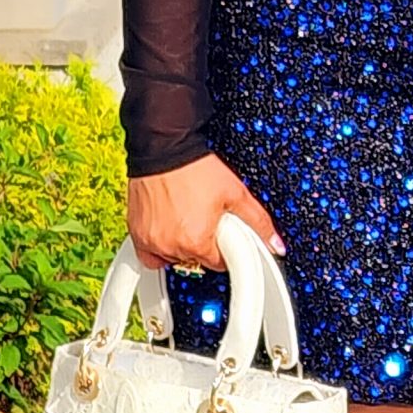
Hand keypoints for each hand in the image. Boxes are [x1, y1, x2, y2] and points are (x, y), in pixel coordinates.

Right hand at [126, 153, 284, 272]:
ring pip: (173, 257)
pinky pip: (150, 254)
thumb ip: (258, 222)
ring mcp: (151, 241)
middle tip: (205, 218)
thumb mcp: (236, 193)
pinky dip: (160, 245)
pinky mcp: (136, 233)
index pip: (219, 264)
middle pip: (196, 260)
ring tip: (188, 217)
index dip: (225, 246)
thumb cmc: (196, 168)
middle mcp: (171, 246)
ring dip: (182, 244)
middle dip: (204, 243)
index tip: (223, 232)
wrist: (165, 149)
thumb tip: (275, 243)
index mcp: (197, 242)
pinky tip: (169, 227)